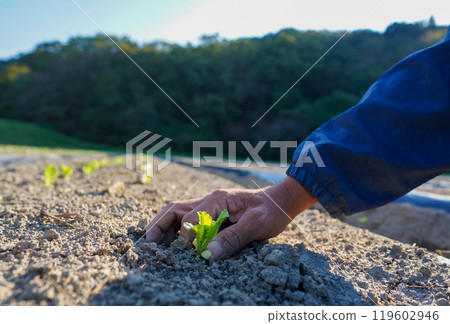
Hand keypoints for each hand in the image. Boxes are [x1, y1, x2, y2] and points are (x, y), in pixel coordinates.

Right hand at [145, 176, 316, 257]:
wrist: (280, 202)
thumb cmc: (271, 212)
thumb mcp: (256, 225)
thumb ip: (233, 238)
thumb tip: (209, 253)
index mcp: (218, 199)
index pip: (190, 217)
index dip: (184, 236)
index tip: (184, 252)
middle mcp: (209, 199)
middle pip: (175, 209)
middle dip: (159, 225)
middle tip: (148, 244)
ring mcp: (209, 204)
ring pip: (178, 212)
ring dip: (164, 226)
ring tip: (153, 243)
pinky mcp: (212, 212)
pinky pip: (187, 218)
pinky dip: (175, 228)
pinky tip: (171, 241)